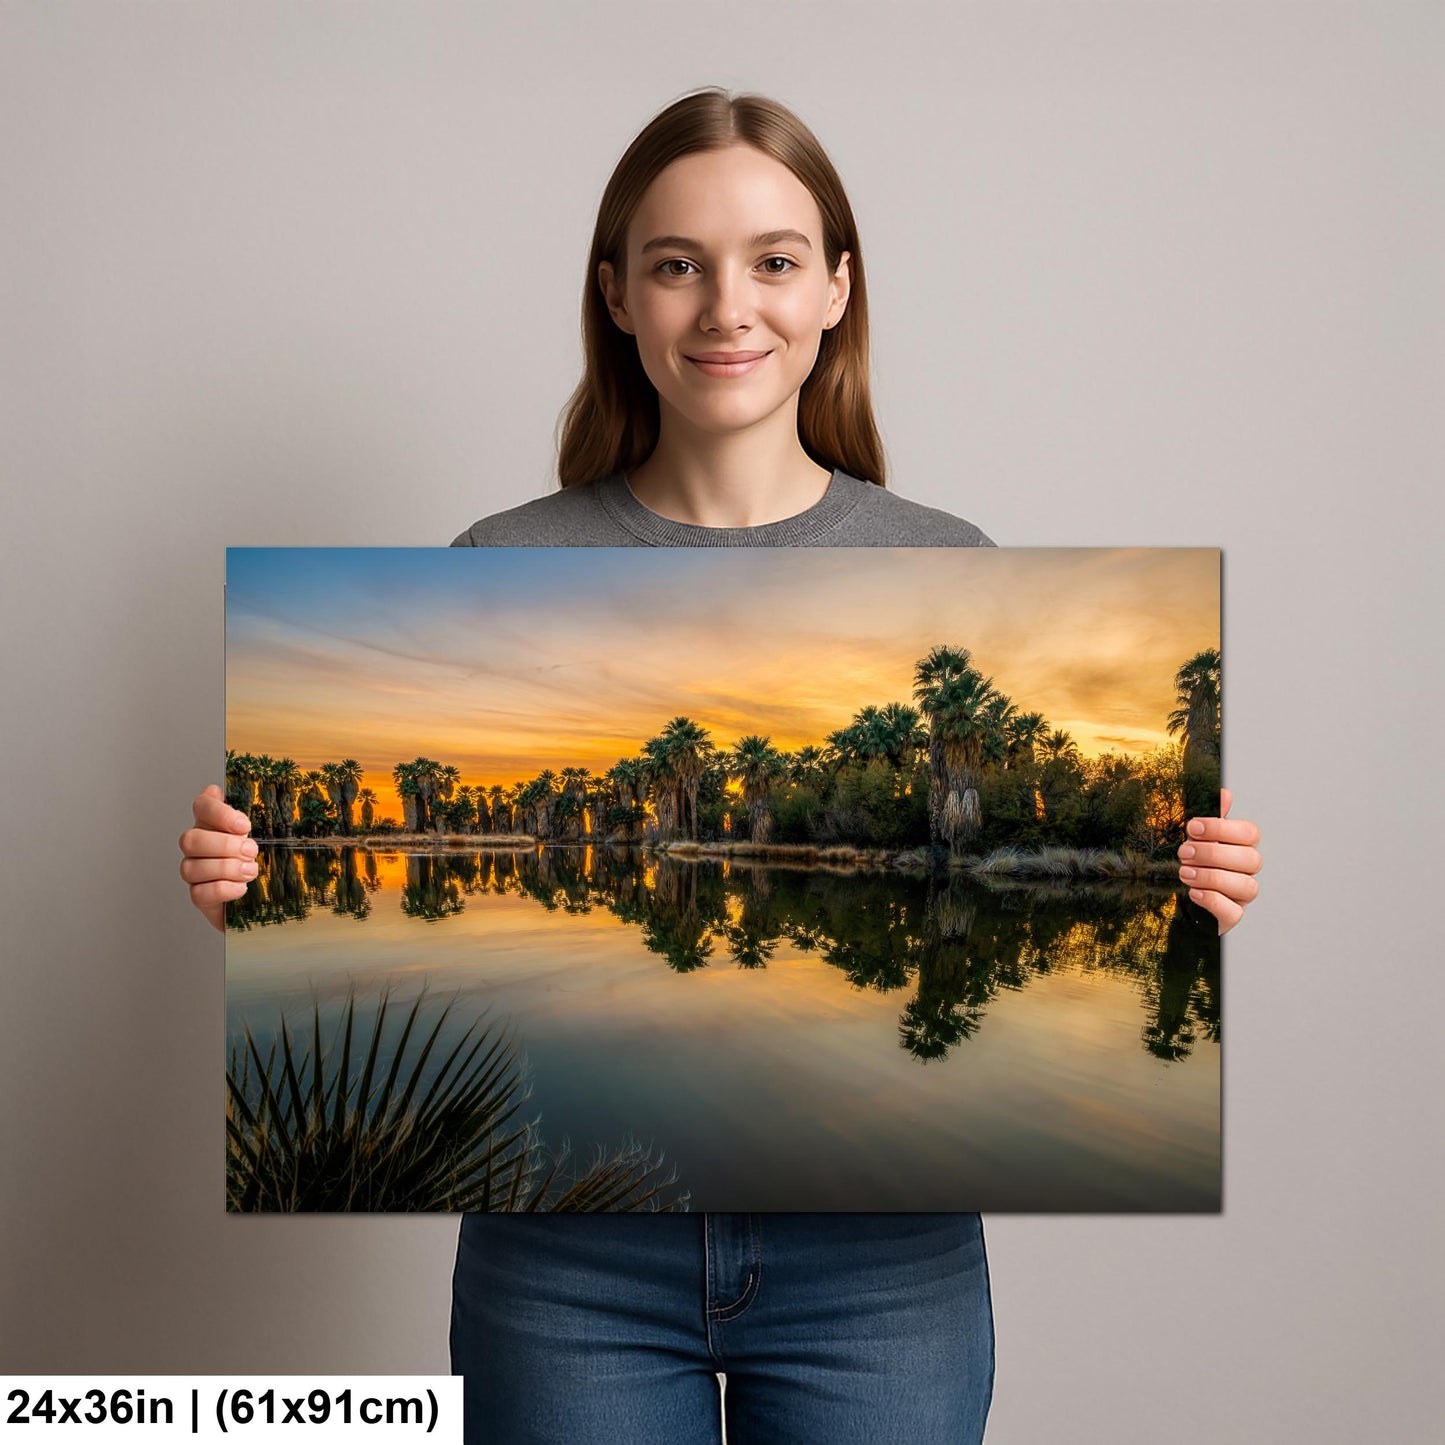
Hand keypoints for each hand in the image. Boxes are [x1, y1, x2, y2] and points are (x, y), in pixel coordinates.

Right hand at [178, 783, 257, 932]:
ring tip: (250, 871)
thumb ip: (249, 816)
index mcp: (211, 824)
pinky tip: (242, 888)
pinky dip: (224, 889)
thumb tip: (228, 792)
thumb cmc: (257, 858)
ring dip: (226, 869)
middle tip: (251, 851)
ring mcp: (195, 871)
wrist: (261, 894)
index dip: (219, 813)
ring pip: (192, 868)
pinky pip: (199, 893)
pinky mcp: (200, 896)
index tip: (244, 825)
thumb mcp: (262, 833)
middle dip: (224, 846)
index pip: (201, 806)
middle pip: (190, 839)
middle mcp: (198, 846)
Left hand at [1178, 787, 1260, 935]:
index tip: (1192, 827)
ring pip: (1246, 886)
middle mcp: (1245, 872)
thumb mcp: (1193, 838)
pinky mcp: (1230, 917)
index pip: (1250, 833)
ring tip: (1184, 872)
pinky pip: (1233, 912)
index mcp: (1239, 847)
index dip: (1222, 828)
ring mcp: (1240, 896)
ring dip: (1212, 877)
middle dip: (1213, 853)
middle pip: (1250, 860)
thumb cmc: (1188, 863)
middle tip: (1183, 852)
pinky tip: (1194, 892)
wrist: (1170, 900)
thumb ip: (1209, 818)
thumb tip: (1225, 792)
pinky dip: (1213, 900)